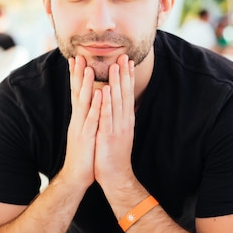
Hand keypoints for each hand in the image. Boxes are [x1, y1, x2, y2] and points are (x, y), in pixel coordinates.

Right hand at [61, 56, 100, 189]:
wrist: (78, 175)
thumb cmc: (85, 153)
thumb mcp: (86, 131)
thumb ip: (87, 116)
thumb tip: (91, 103)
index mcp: (80, 117)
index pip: (78, 92)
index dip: (77, 76)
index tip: (78, 59)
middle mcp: (78, 119)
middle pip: (77, 93)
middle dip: (78, 74)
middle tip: (78, 56)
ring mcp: (81, 127)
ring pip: (83, 103)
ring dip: (85, 86)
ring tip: (88, 69)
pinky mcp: (86, 138)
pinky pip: (91, 120)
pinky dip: (94, 107)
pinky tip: (97, 95)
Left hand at [95, 54, 135, 192]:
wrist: (116, 176)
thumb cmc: (114, 155)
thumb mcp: (120, 133)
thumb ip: (120, 118)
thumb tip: (122, 106)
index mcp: (125, 119)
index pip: (127, 94)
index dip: (127, 77)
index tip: (127, 61)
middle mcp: (123, 120)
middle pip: (124, 93)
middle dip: (123, 74)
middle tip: (124, 56)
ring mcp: (117, 127)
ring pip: (117, 101)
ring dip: (116, 83)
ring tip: (115, 66)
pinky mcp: (109, 135)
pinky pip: (107, 116)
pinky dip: (106, 103)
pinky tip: (105, 91)